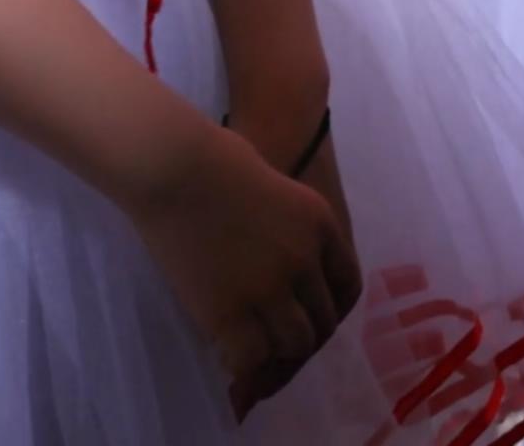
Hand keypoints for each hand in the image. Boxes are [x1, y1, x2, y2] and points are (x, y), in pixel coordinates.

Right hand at [128, 123, 361, 413]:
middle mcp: (306, 261)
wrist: (176, 165)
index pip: (347, 285)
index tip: (310, 319)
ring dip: (277, 355)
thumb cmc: (214, 158)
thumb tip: (273, 253)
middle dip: (302, 338)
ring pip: (294, 344)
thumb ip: (287, 226)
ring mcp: (271, 288)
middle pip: (323, 320)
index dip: (330, 309)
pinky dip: (245, 365)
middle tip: (278, 349)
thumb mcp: (275, 184)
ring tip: (256, 357)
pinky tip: (229, 358)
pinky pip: (252, 357)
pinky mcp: (232, 310)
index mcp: (322, 225)